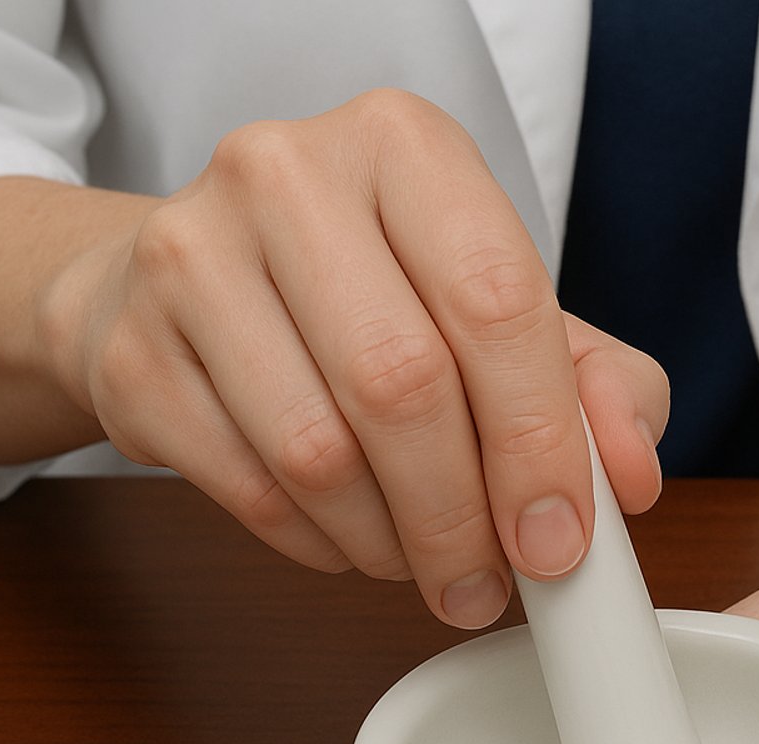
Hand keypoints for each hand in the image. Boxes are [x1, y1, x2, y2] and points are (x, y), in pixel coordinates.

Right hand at [38, 91, 667, 625]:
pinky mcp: (131, 348)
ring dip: (388, 542)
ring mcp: (190, 255)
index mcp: (404, 146)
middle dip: (460, 515)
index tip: (559, 539)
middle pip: (400, 383)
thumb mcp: (501, 311)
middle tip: (487, 582)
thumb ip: (596, 385)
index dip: (539, 441)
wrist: (187, 281)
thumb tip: (627, 480)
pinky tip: (348, 538)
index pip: (495, 299)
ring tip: (421, 562)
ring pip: (316, 451)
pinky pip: (246, 488)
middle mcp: (287, 174)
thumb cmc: (368, 293)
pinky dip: (316, 544)